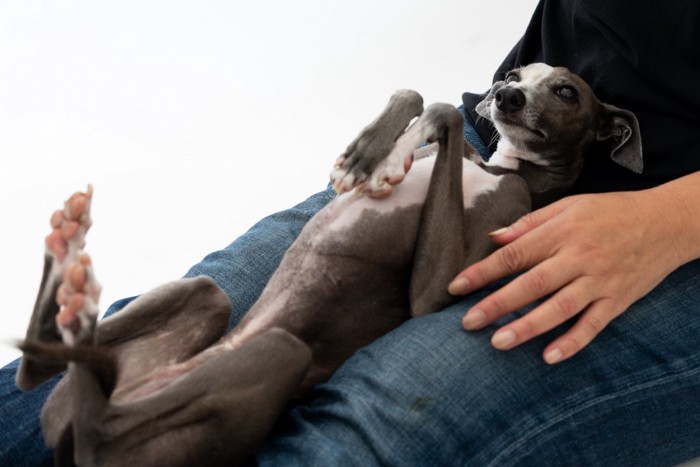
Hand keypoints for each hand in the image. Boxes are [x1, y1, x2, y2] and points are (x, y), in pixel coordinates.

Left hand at [448, 190, 687, 363]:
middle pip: (532, 284)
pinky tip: (549, 356)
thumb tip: (493, 237)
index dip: (483, 272)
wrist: (665, 222)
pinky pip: (594, 325)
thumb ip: (530, 223)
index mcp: (562, 232)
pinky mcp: (618, 300)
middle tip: (468, 323)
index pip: (514, 254)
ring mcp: (599, 281)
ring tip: (498, 342)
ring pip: (559, 308)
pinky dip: (573, 342)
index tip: (457, 287)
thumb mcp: (569, 206)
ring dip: (528, 326)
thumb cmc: (610, 212)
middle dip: (497, 304)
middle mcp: (578, 257)